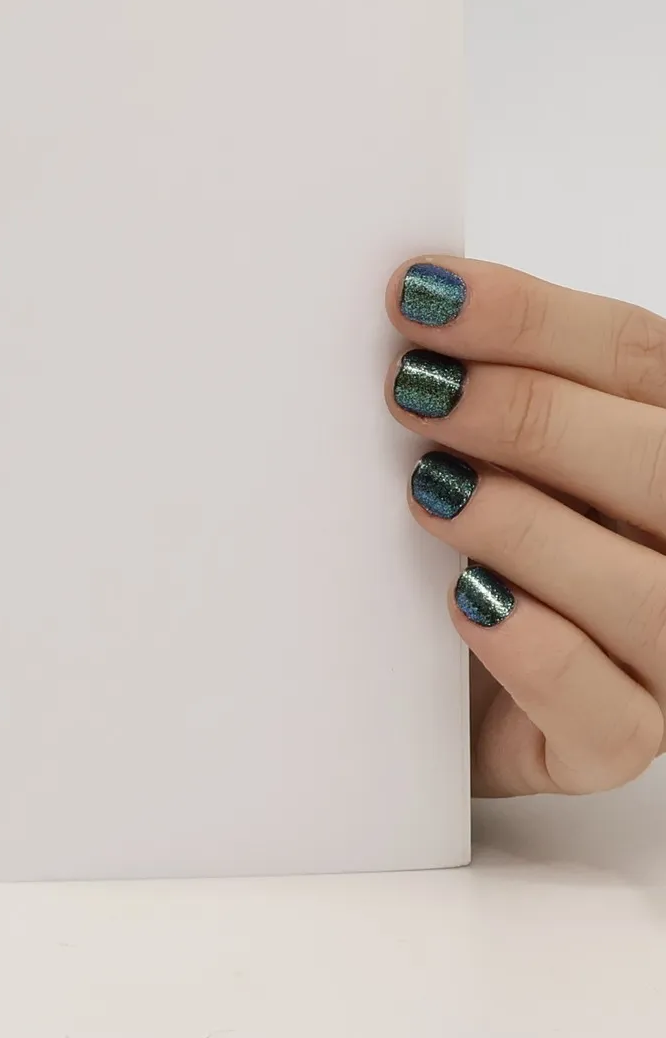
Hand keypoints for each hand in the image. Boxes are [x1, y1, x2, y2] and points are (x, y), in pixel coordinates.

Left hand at [387, 257, 665, 795]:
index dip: (533, 319)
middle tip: (416, 392)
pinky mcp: (616, 744)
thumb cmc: (443, 537)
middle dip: (533, 416)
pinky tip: (465, 602)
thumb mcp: (465, 445)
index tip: (422, 293)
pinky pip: (606, 711)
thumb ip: (470, 379)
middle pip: (658, 464)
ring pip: (650, 594)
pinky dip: (534, 649)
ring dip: (531, 530)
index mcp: (655, 441)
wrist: (399, 685)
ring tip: (428, 494)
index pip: (636, 359)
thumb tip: (410, 300)